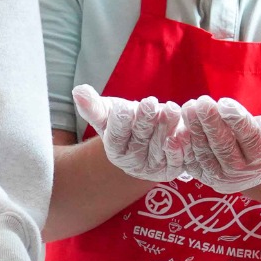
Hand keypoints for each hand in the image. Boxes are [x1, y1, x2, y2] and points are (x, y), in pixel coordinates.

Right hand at [72, 85, 190, 182]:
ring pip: (159, 148)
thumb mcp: (109, 112)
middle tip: (151, 102)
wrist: (152, 132)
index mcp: (115, 151)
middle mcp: (133, 164)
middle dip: (145, 121)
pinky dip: (180, 146)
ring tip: (171, 108)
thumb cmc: (127, 121)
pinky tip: (183, 130)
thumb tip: (77, 90)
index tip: (123, 106)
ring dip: (166, 128)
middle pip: (140, 141)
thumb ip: (93, 105)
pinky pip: (177, 160)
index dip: (120, 123)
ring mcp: (153, 168)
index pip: (116, 137)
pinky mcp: (172, 169)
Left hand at [177, 98, 260, 192]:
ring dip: (195, 130)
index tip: (225, 102)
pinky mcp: (201, 176)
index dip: (237, 121)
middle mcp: (240, 172)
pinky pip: (189, 161)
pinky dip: (181, 146)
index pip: (250, 139)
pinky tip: (177, 128)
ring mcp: (218, 176)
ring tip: (189, 108)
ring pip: (204, 152)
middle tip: (202, 102)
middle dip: (211, 123)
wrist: (251, 167)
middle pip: (223, 146)